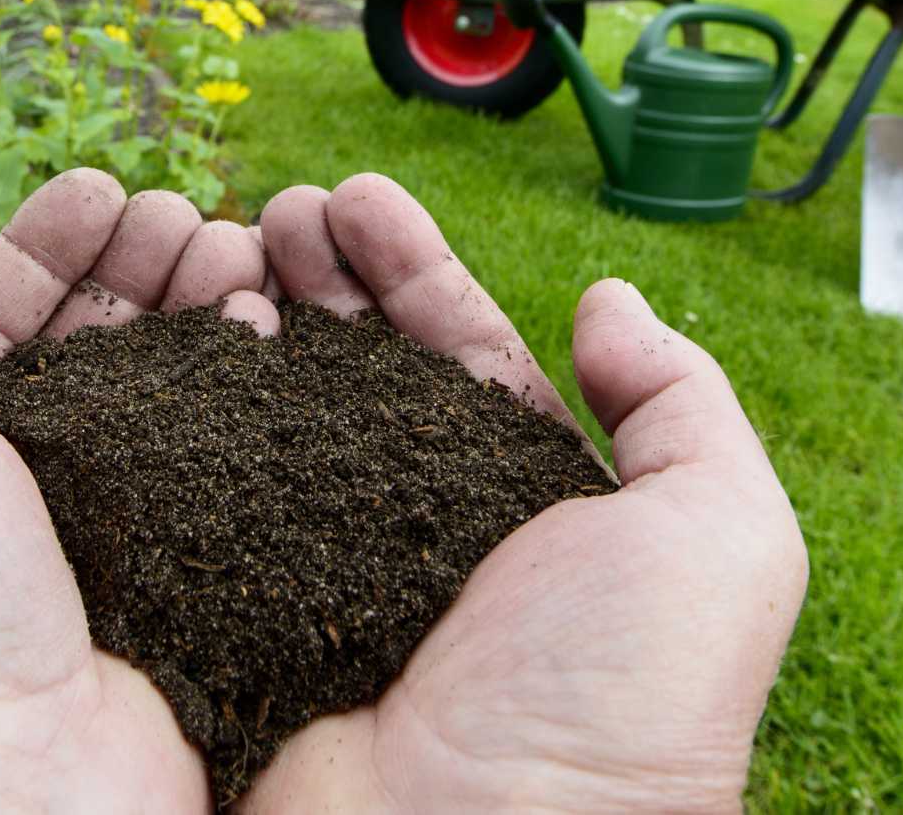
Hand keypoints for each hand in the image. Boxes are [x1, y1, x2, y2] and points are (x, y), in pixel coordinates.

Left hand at [0, 169, 276, 811]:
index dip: (49, 239)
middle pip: (94, 344)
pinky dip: (258, 403)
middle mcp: (12, 494)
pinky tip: (275, 344)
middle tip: (192, 218)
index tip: (108, 186)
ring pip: (173, 400)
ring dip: (206, 315)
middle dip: (142, 266)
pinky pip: (233, 477)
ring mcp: (106, 547)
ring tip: (245, 259)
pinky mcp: (186, 596)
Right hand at [241, 174, 807, 811]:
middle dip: (320, 274)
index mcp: (524, 505)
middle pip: (356, 366)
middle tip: (278, 206)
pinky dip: (189, 411)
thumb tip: (608, 301)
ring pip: (274, 413)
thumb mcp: (719, 538)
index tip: (356, 195)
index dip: (411, 269)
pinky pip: (204, 493)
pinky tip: (183, 336)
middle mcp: (418, 528)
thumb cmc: (623, 708)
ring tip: (226, 238)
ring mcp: (321, 570)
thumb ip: (684, 406)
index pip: (459, 353)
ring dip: (249, 315)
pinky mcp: (240, 616)